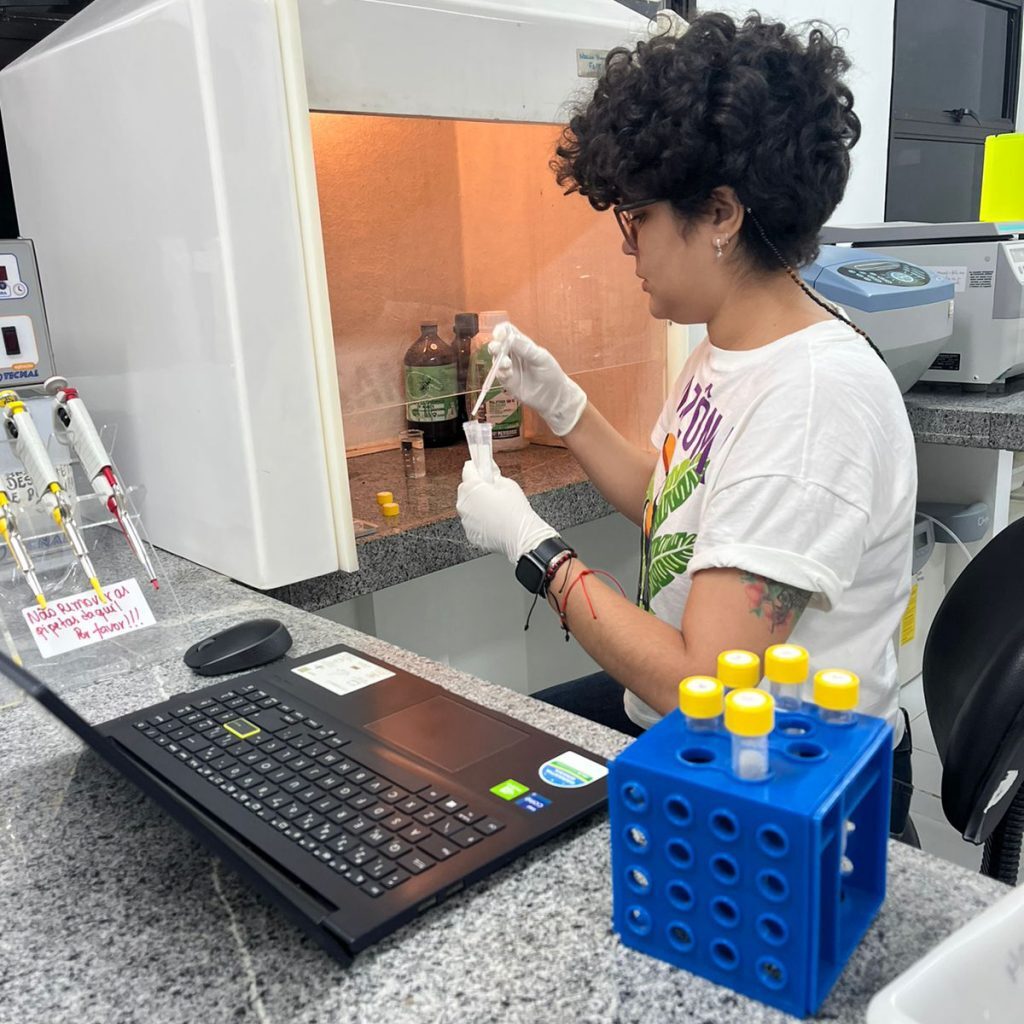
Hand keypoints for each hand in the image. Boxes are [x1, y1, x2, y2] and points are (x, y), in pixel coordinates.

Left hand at [457, 460, 557, 563]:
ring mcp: (465, 521)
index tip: (483, 469)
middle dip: (478, 488)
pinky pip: (473, 522)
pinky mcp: (471, 534)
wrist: (521, 537)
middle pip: (467, 489)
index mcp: (471, 488)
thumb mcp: (508, 484)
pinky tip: (495, 521)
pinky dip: (480, 520)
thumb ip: (494, 475)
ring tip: (497, 509)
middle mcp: (463, 504)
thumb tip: (490, 472)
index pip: (468, 469)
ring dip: (478, 505)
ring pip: (469, 507)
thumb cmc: (516, 511)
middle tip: (494, 492)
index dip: (478, 468)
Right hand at [489, 322, 586, 436]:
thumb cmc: (551, 374)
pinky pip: (499, 374)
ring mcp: (509, 368)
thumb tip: (509, 337)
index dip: (501, 330)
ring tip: (506, 364)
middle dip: (495, 344)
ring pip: (496, 359)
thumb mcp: (541, 358)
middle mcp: (513, 355)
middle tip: (497, 348)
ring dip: (497, 359)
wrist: (554, 397)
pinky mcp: (507, 382)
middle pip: (497, 344)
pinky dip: (501, 372)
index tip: (499, 334)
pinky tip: (508, 373)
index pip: (507, 331)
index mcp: (522, 344)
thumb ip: (526, 348)